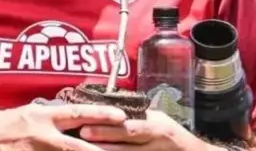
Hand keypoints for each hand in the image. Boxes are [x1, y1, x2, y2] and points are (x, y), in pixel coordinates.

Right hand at [0, 103, 128, 150]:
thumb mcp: (25, 114)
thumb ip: (48, 117)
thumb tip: (69, 118)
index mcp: (41, 116)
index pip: (77, 113)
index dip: (100, 115)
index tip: (121, 116)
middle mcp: (42, 134)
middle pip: (79, 145)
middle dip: (102, 148)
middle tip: (125, 148)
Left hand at [78, 110, 209, 150]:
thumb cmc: (174, 135)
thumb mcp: (159, 120)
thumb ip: (138, 116)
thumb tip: (111, 108)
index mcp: (155, 126)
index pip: (128, 126)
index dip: (106, 126)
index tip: (86, 124)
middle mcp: (155, 142)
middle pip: (126, 141)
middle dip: (103, 138)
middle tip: (82, 135)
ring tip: (86, 149)